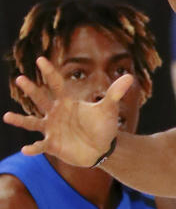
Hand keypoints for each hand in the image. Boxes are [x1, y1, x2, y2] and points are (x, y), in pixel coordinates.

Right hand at [3, 57, 125, 164]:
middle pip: (41, 99)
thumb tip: (130, 77)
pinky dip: (33, 148)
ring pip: (33, 123)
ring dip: (20, 120)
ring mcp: (52, 129)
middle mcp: (56, 113)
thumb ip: (115, 93)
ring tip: (7, 116)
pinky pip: (40, 145)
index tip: (41, 59)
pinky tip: (26, 149)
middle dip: (32, 89)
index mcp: (67, 102)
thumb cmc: (103, 125)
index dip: (50, 72)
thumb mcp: (109, 109)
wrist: (101, 147)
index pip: (57, 84)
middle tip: (20, 78)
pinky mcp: (53, 144)